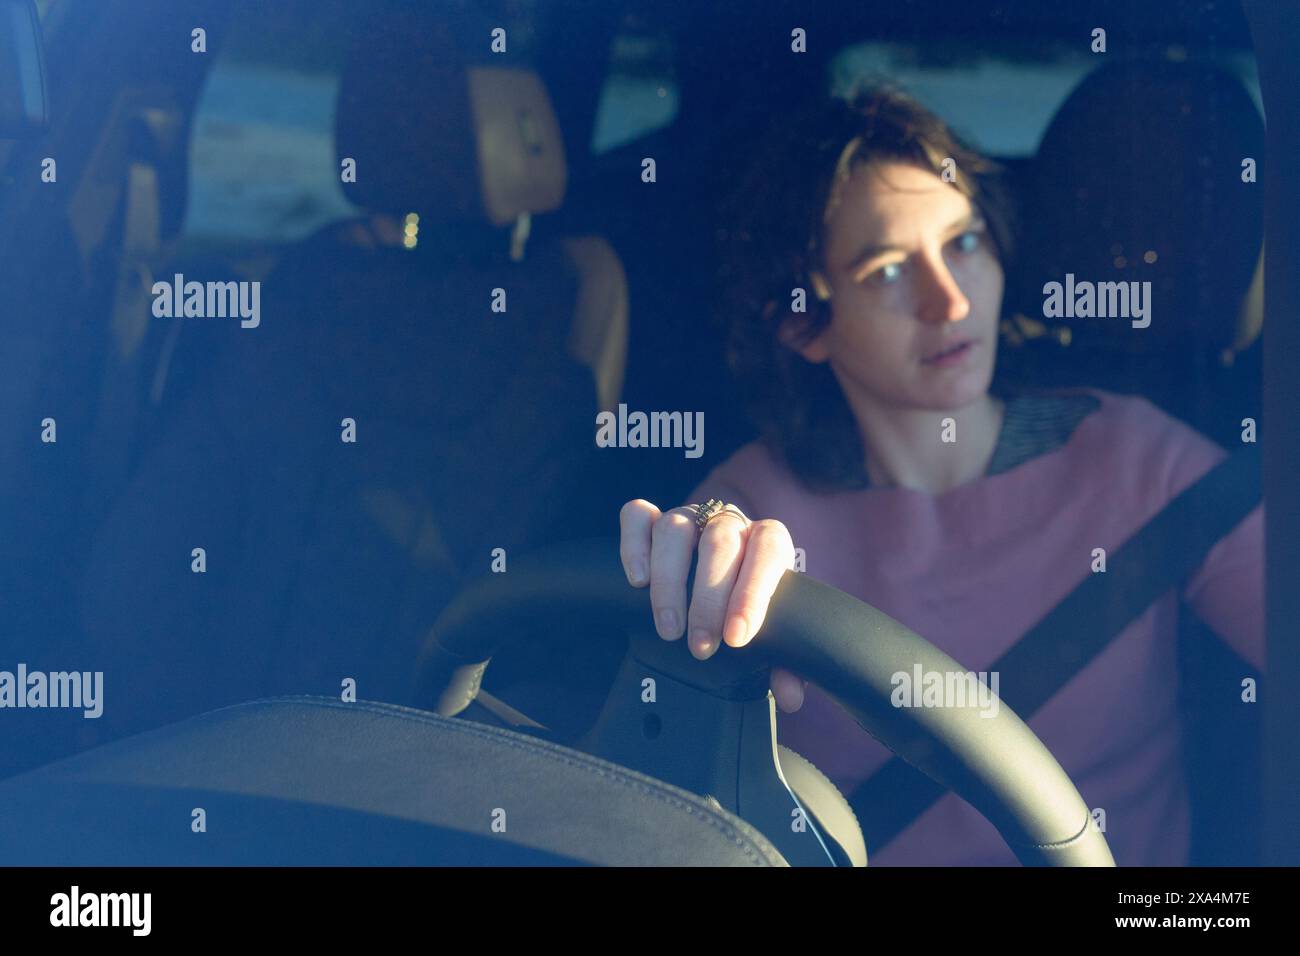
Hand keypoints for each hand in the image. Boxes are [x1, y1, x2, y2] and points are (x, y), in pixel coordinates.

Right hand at [618, 498, 808, 712]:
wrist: (724, 580)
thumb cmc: (748, 606)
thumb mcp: (772, 632)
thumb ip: (785, 663)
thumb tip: (791, 696)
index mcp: (768, 541)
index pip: (767, 552)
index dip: (752, 594)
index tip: (737, 637)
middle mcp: (729, 522)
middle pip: (718, 542)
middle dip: (707, 600)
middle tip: (700, 646)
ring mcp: (690, 518)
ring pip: (675, 530)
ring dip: (669, 582)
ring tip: (668, 629)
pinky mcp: (654, 522)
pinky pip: (638, 517)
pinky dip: (633, 544)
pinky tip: (636, 580)